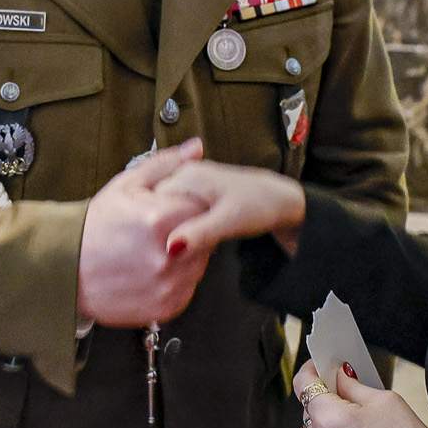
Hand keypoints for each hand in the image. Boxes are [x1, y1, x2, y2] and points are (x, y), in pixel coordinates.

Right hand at [76, 140, 207, 326]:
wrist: (68, 268)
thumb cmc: (96, 224)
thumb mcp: (126, 184)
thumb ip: (167, 165)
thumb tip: (197, 148)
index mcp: (160, 219)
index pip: (203, 206)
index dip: (190, 205)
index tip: (174, 208)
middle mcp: (169, 255)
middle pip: (206, 236)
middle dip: (189, 230)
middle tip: (160, 231)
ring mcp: (169, 284)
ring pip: (200, 262)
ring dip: (186, 255)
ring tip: (153, 250)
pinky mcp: (168, 306)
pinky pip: (189, 287)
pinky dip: (177, 279)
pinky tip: (152, 270)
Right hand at [156, 160, 305, 258]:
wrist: (279, 200)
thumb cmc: (258, 206)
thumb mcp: (228, 222)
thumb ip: (199, 233)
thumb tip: (171, 248)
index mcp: (187, 176)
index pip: (149, 201)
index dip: (148, 226)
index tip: (151, 248)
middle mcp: (184, 175)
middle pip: (154, 204)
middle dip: (155, 228)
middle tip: (163, 253)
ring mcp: (189, 182)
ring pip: (163, 208)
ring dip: (164, 228)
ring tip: (173, 249)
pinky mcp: (194, 193)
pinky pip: (173, 210)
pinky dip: (175, 225)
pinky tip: (181, 241)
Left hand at [295, 361, 427, 427]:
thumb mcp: (383, 400)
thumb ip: (352, 385)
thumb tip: (339, 376)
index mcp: (329, 418)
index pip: (303, 384)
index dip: (310, 370)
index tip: (318, 365)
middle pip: (309, 409)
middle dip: (324, 398)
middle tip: (345, 391)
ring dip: (328, 423)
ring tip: (357, 421)